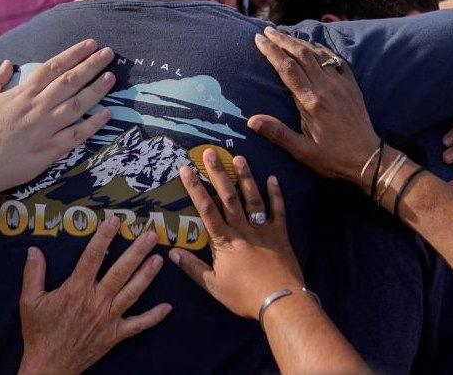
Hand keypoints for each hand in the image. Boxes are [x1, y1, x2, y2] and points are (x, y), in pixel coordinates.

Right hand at [0, 39, 115, 194]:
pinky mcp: (48, 152)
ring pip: (77, 105)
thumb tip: (8, 62)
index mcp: (20, 94)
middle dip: (91, 65)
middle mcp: (36, 108)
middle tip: (109, 53)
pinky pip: (76, 136)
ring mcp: (44, 130)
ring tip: (111, 77)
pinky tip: (107, 114)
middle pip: (70, 81)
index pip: (53, 67)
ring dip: (96, 90)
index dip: (74, 54)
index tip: (90, 44)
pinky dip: (93, 125)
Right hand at [19, 217, 170, 373]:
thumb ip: (33, 273)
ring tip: (160, 258)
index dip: (104, 237)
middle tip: (150, 234)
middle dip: (137, 251)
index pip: (93, 257)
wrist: (49, 367)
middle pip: (120, 271)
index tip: (115, 221)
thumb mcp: (29, 301)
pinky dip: (154, 316)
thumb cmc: (39, 333)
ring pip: (133, 292)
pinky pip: (138, 325)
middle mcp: (96, 301)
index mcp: (76, 290)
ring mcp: (108, 319)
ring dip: (147, 275)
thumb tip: (33, 249)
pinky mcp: (115, 335)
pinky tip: (168, 307)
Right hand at [169, 153, 302, 318]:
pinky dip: (276, 194)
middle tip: (211, 152)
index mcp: (223, 241)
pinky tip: (273, 178)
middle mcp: (242, 229)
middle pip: (228, 197)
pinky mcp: (281, 235)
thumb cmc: (244, 296)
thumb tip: (171, 252)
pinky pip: (279, 211)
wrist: (280, 301)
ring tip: (239, 157)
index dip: (195, 188)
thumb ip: (192, 268)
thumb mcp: (213, 285)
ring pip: (252, 198)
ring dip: (245, 177)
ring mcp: (263, 230)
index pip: (205, 209)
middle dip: (218, 173)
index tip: (186, 169)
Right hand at [247, 28, 379, 187]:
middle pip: (301, 55)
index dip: (271, 51)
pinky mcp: (352, 86)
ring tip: (284, 34)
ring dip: (300, 42)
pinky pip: (337, 60)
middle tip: (266, 31)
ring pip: (318, 54)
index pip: (287, 69)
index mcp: (311, 102)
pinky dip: (323, 50)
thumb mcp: (303, 151)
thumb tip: (252, 120)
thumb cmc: (333, 158)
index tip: (259, 39)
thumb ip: (278, 134)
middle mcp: (326, 88)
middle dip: (282, 40)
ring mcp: (341, 84)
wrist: (368, 159)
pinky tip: (315, 46)